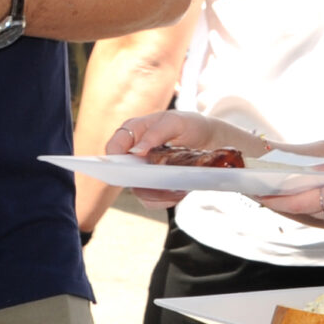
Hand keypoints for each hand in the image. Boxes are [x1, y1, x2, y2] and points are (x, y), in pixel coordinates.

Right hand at [96, 110, 263, 209]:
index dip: (114, 159)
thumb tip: (136, 150)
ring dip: (157, 193)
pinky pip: (152, 200)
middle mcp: (133, 154)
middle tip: (160, 183)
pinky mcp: (153, 187)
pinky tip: (180, 193)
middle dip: (141, 182)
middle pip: (124, 175)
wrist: (210, 140)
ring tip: (178, 188)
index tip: (130, 167)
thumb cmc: (189, 125)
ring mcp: (143, 172)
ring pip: (138, 191)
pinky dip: (165, 200)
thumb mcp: (176, 122)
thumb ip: (156, 133)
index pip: (114, 147)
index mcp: (133, 132)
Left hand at [261, 146, 323, 234]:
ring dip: (303, 208)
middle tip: (264, 191)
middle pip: (307, 212)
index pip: (300, 202)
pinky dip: (323, 212)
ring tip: (284, 193)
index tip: (257, 193)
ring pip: (320, 218)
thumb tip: (312, 173)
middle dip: (285, 202)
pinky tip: (316, 200)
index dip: (275, 199)